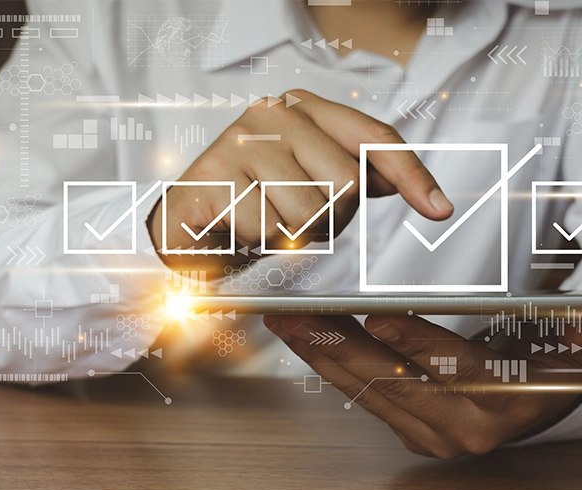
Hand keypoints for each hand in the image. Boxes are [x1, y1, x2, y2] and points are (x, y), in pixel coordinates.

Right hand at [148, 90, 453, 272]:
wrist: (186, 225)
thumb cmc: (249, 203)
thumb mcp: (305, 183)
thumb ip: (349, 175)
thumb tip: (403, 183)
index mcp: (301, 109)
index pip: (372, 137)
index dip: (411, 174)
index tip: (438, 207)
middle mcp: (271, 115)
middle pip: (346, 183)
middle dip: (329, 220)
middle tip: (293, 219)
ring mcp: (239, 141)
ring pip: (308, 213)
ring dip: (291, 236)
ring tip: (264, 224)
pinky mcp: (212, 175)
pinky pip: (266, 230)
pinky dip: (256, 244)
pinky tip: (236, 229)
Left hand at [265, 314, 581, 458]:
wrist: (538, 399)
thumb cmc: (542, 359)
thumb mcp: (557, 337)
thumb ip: (558, 330)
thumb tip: (560, 324)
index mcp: (507, 400)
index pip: (456, 367)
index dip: (416, 341)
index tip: (378, 319)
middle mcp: (467, 427)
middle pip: (395, 380)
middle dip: (339, 344)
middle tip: (297, 314)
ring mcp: (435, 436)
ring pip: (369, 390)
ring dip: (322, 354)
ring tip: (286, 322)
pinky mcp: (413, 435)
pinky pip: (364, 397)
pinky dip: (331, 365)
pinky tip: (306, 342)